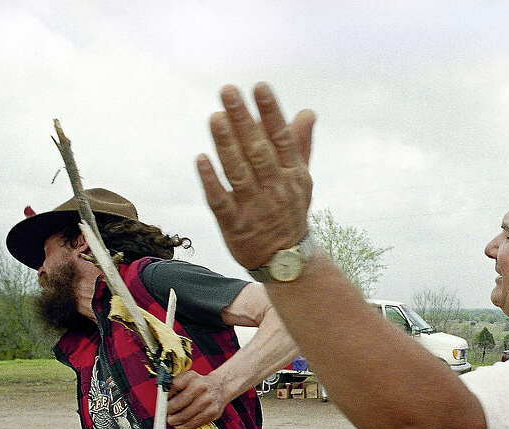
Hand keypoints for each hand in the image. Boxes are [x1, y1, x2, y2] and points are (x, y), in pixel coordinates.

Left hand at [167, 370, 227, 428]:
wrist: (220, 388)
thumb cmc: (199, 385)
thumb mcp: (187, 378)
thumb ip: (173, 386)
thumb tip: (161, 401)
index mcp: (191, 377)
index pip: (171, 388)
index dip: (164, 398)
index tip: (162, 402)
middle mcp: (200, 387)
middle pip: (176, 404)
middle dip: (168, 412)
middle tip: (166, 413)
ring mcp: (207, 401)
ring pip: (183, 417)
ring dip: (174, 421)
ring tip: (173, 419)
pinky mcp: (211, 413)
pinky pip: (192, 424)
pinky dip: (184, 426)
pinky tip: (182, 423)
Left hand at [197, 83, 316, 268]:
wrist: (286, 261)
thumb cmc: (290, 211)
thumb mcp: (301, 180)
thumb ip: (300, 145)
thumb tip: (308, 112)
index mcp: (292, 175)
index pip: (282, 139)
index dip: (271, 113)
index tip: (259, 87)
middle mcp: (275, 189)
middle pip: (258, 151)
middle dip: (243, 120)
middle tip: (228, 91)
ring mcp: (255, 208)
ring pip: (239, 172)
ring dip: (226, 145)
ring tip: (215, 117)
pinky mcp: (235, 225)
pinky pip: (221, 201)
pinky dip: (211, 181)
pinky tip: (200, 159)